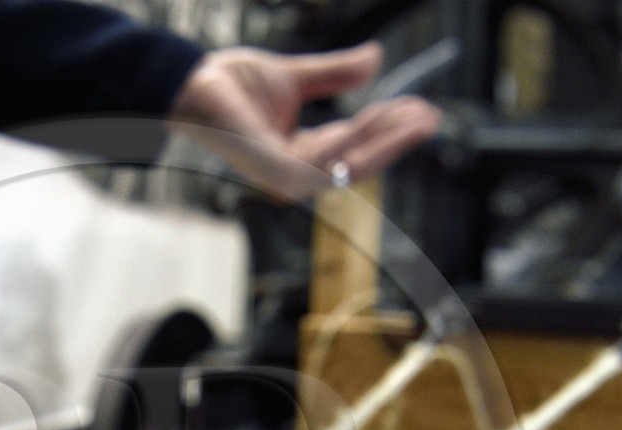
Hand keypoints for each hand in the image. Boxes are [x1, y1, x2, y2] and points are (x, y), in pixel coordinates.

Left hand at [170, 42, 440, 199]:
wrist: (191, 82)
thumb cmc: (229, 85)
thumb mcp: (295, 77)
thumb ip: (334, 74)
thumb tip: (375, 60)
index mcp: (300, 156)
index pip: (354, 150)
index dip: (388, 131)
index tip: (420, 110)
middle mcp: (295, 174)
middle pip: (360, 163)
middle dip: (397, 139)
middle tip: (429, 116)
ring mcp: (285, 177)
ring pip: (349, 163)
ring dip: (385, 139)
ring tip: (414, 115)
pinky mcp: (275, 171)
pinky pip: (326, 159)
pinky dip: (355, 139)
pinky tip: (377, 118)